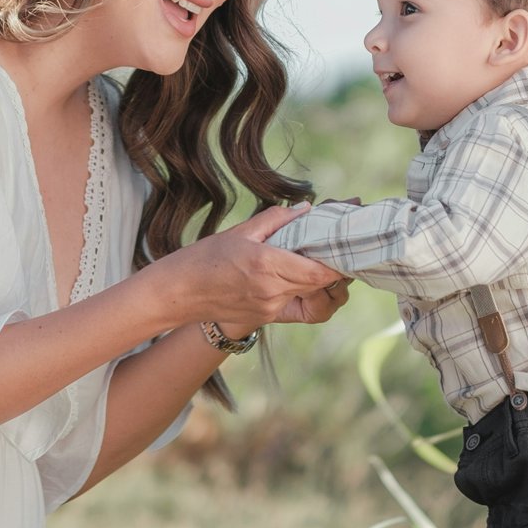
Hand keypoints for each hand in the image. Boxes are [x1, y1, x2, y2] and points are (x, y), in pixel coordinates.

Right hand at [156, 206, 349, 341]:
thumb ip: (277, 219)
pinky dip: (306, 290)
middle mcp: (272, 292)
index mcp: (267, 266)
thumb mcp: (240, 231)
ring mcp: (270, 309)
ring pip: (313, 296)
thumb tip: (307, 209)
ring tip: (323, 257)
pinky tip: (303, 273)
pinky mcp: (267, 318)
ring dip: (323, 280)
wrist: (178, 293)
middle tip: (342, 243)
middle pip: (321, 283)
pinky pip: (297, 304)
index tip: (348, 241)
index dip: (340, 259)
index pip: (320, 271)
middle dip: (336, 265)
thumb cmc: (204, 258)